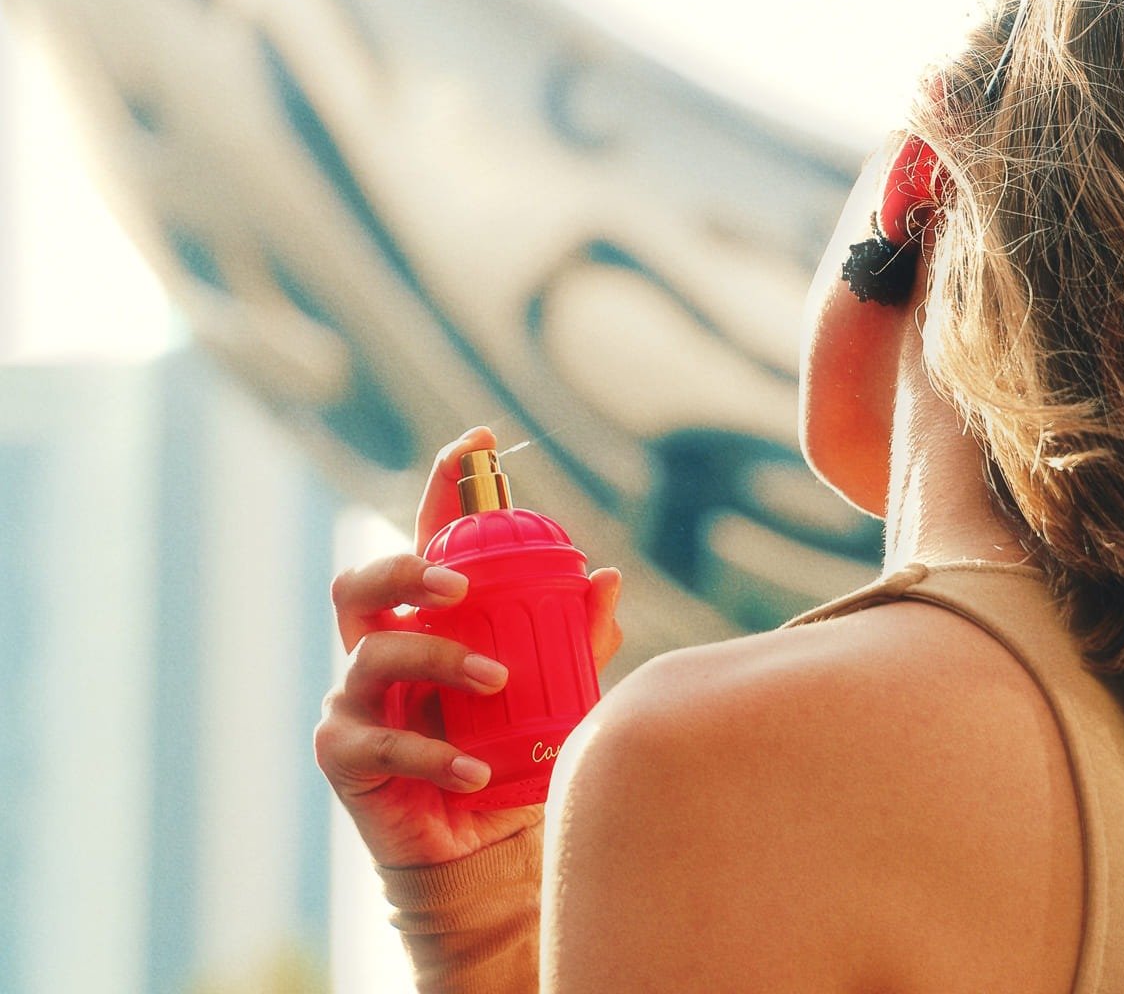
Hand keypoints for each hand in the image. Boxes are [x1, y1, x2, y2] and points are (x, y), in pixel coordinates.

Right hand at [314, 426, 622, 867]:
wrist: (482, 853)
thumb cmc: (512, 756)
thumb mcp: (553, 691)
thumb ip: (577, 639)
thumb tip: (608, 577)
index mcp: (427, 619)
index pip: (425, 537)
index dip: (444, 483)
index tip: (479, 441)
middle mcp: (380, 647)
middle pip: (362, 581)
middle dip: (406, 568)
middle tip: (458, 583)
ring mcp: (356, 698)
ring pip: (374, 652)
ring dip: (437, 657)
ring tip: (496, 680)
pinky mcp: (343, 754)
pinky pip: (380, 742)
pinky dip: (432, 753)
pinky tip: (475, 771)